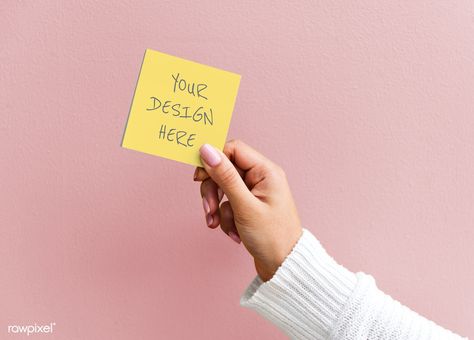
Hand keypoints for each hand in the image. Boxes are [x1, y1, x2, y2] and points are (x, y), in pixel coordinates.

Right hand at [194, 140, 302, 281]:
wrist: (284, 266)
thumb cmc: (271, 237)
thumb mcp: (244, 206)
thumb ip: (225, 176)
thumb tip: (206, 150)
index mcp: (266, 171)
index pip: (233, 149)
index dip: (213, 159)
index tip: (198, 177)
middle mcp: (261, 178)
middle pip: (225, 170)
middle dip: (213, 190)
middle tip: (209, 209)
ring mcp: (255, 192)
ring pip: (223, 188)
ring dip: (217, 207)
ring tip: (218, 225)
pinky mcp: (250, 206)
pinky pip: (228, 203)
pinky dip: (225, 217)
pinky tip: (233, 233)